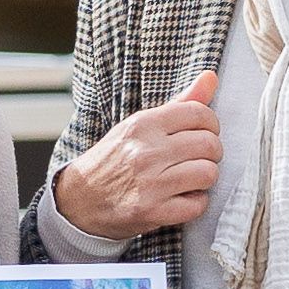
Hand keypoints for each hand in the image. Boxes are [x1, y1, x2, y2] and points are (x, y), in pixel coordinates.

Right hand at [52, 69, 222, 238]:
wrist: (78, 200)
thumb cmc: (112, 160)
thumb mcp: (138, 126)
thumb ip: (178, 103)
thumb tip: (211, 76)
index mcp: (143, 124)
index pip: (200, 113)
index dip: (211, 126)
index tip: (203, 134)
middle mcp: (146, 151)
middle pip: (209, 144)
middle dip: (211, 154)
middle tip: (197, 159)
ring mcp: (149, 183)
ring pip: (208, 173)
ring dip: (205, 179)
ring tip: (190, 179)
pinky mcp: (152, 212)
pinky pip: (197, 205)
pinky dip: (195, 203)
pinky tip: (182, 198)